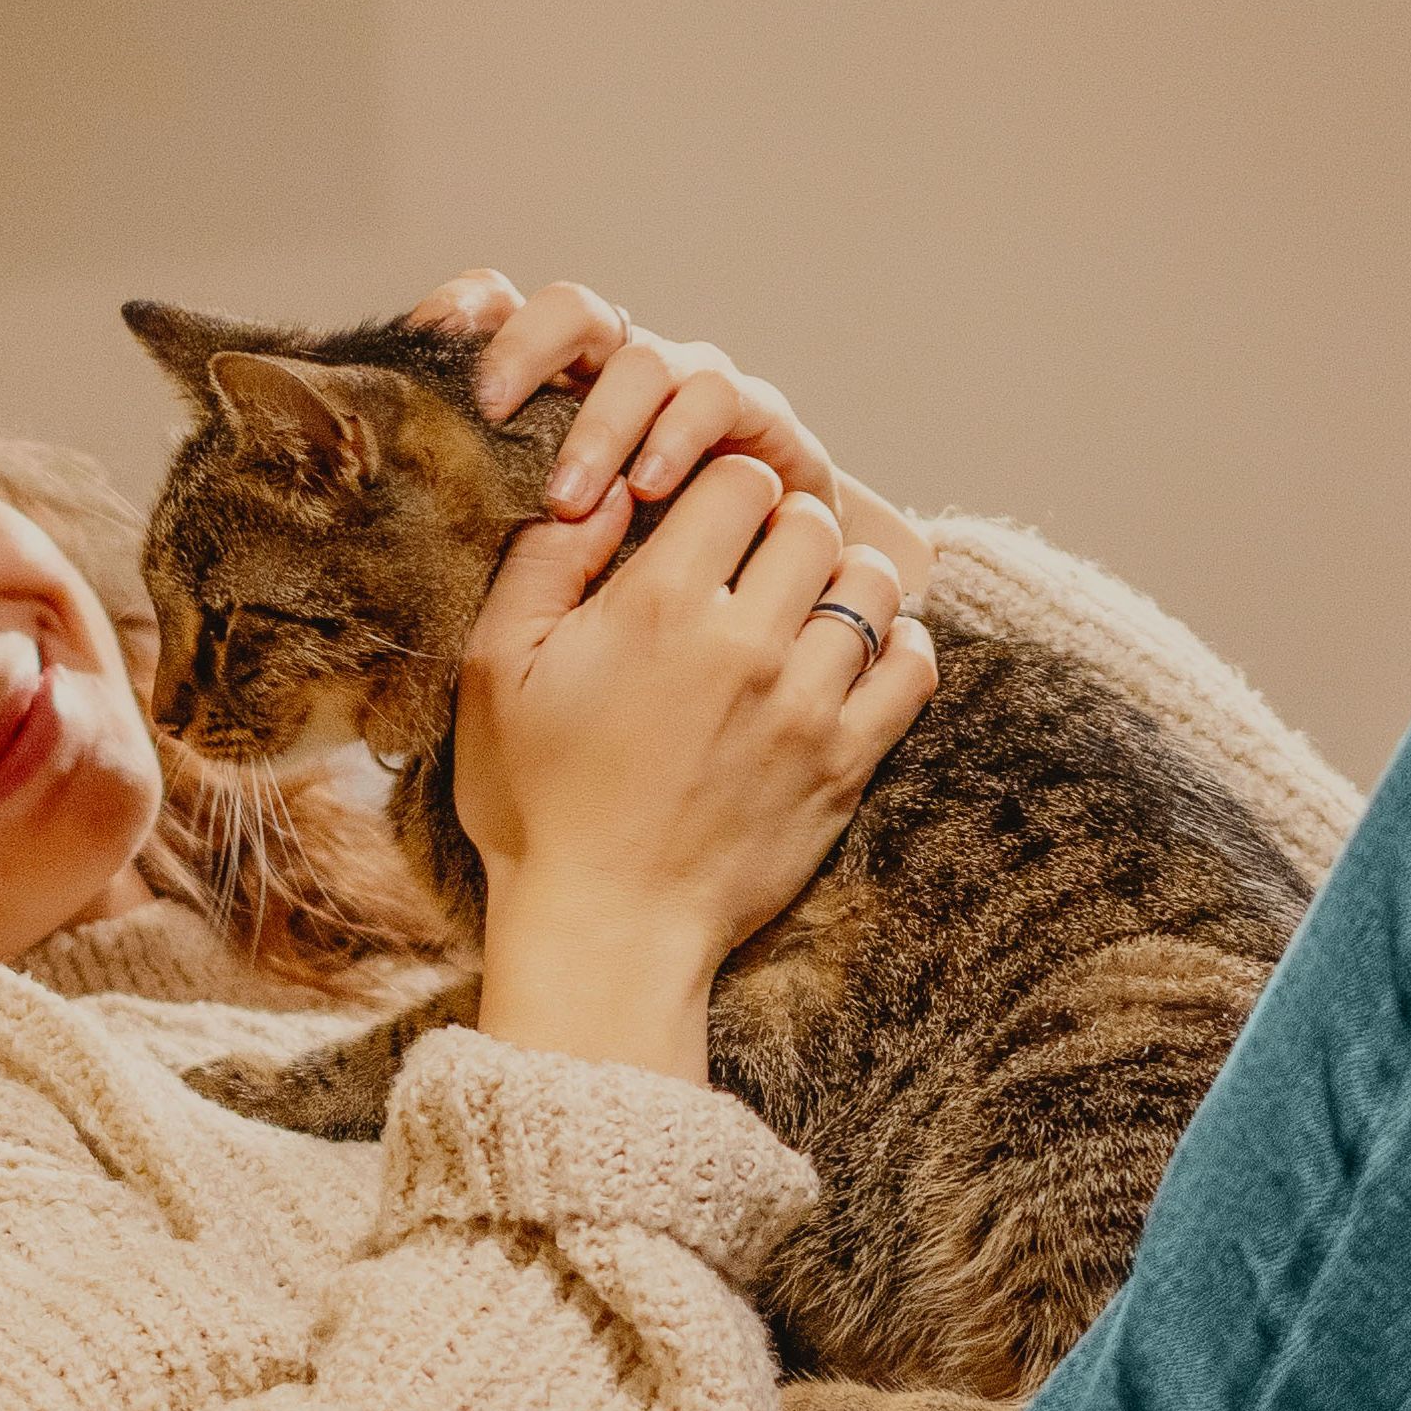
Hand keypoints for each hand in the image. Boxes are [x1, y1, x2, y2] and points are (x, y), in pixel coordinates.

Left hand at [410, 271, 935, 616]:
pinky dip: (679, 437)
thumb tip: (397, 525)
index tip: (431, 336)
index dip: (468, 308)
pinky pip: (716, 396)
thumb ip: (492, 519)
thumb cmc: (637, 583)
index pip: (506, 309)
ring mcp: (691, 385)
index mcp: (561, 387)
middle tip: (489, 410)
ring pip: (642, 360)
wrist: (762, 603)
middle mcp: (623, 372)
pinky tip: (650, 488)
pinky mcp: (758, 414)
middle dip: (527, 349)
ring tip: (569, 499)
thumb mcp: (548, 553)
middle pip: (575, 312)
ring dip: (601, 427)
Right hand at [453, 453, 935, 1079]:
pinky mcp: (846, 764)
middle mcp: (744, 645)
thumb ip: (546, 561)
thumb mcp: (495, 669)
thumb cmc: (536, 802)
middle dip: (783, 528)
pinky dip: (898, 648)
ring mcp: (806, 706)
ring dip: (841, 583)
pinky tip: (855, 658)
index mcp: (657, 606)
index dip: (721, 490)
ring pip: (872, 587)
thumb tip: (606, 489)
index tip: (704, 525)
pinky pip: (914, 669)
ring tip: (805, 609)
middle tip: (754, 565)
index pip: (740, 480)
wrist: (605, 930)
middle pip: (813, 523)